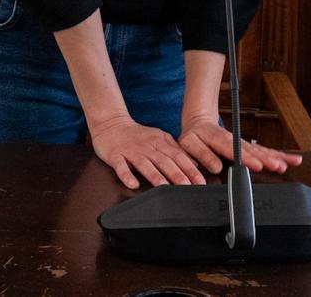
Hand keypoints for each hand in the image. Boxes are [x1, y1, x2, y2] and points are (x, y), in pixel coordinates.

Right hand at [89, 114, 207, 189]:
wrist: (110, 123)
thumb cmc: (136, 135)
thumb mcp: (158, 137)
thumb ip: (175, 149)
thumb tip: (193, 162)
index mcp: (159, 142)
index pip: (178, 156)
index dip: (190, 169)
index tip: (200, 182)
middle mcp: (147, 146)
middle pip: (164, 161)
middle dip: (177, 174)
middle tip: (187, 186)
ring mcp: (131, 151)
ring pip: (145, 164)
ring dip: (155, 176)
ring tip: (165, 187)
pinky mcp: (115, 155)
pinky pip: (121, 166)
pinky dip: (127, 175)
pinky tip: (132, 184)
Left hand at [177, 113, 303, 175]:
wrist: (200, 122)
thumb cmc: (194, 135)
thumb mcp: (189, 143)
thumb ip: (201, 154)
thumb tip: (216, 167)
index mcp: (219, 139)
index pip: (235, 150)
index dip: (247, 158)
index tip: (257, 165)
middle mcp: (235, 140)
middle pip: (252, 150)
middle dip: (267, 159)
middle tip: (278, 166)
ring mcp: (243, 143)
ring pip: (262, 149)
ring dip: (276, 157)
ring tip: (289, 163)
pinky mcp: (249, 146)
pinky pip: (265, 150)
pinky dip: (279, 155)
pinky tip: (292, 160)